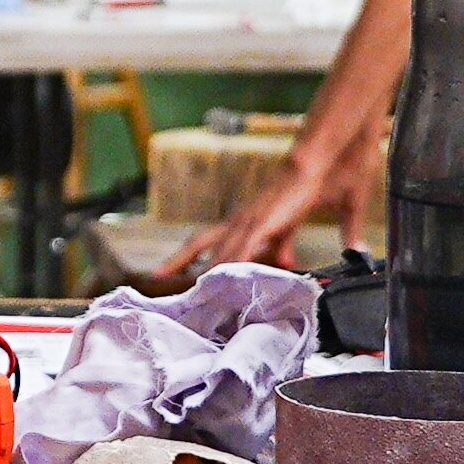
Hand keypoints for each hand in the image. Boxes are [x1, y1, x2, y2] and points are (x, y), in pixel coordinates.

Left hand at [158, 160, 323, 286]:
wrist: (302, 173)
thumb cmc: (291, 198)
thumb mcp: (282, 231)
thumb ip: (279, 249)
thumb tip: (285, 266)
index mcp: (235, 224)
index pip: (200, 242)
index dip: (181, 258)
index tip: (161, 272)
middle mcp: (234, 222)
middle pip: (199, 245)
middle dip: (180, 264)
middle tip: (162, 281)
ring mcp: (246, 222)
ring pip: (220, 250)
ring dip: (207, 271)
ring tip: (194, 291)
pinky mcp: (261, 223)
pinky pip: (244, 246)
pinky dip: (235, 262)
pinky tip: (229, 276)